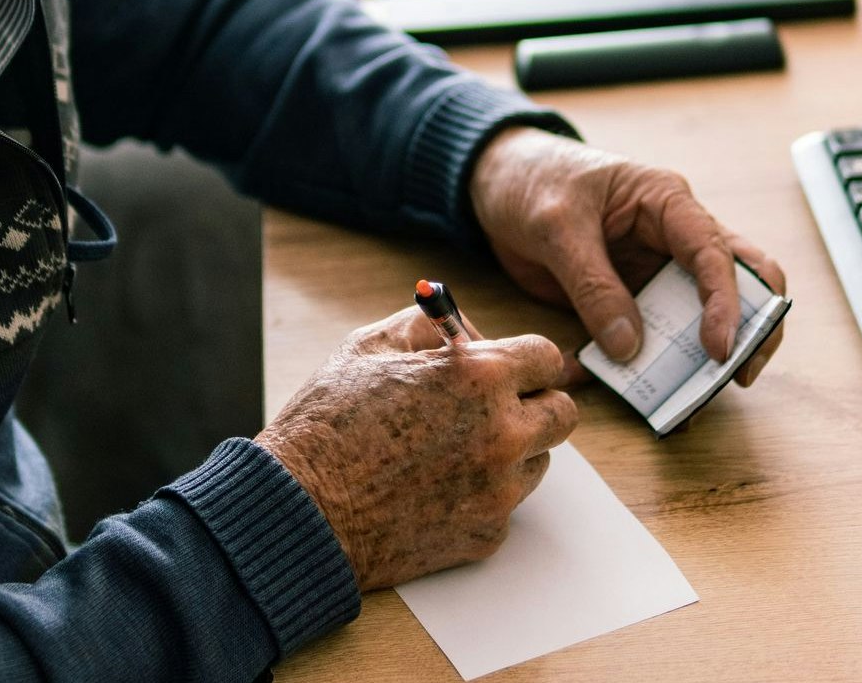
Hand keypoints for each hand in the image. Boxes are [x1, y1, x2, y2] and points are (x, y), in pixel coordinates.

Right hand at [256, 307, 575, 590]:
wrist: (299, 511)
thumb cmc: (326, 425)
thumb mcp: (369, 346)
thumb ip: (429, 327)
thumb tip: (466, 330)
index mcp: (479, 377)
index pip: (547, 358)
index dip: (524, 360)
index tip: (508, 369)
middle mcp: (502, 433)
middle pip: (562, 413)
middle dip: (532, 404)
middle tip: (493, 409)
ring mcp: (498, 489)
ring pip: (538, 461)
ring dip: (510, 452)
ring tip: (450, 451)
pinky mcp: (488, 534)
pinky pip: (505, 504)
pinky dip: (481, 495)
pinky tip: (434, 488)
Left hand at [468, 128, 786, 376]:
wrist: (497, 183)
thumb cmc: (534, 182)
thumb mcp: (556, 226)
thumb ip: (592, 285)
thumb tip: (629, 347)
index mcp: (667, 201)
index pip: (714, 251)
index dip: (725, 301)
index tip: (719, 348)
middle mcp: (674, 237)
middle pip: (738, 281)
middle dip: (749, 328)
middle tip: (739, 376)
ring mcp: (656, 270)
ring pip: (700, 317)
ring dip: (700, 357)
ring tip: (692, 401)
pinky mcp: (631, 299)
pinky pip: (651, 336)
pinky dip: (649, 365)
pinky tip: (637, 393)